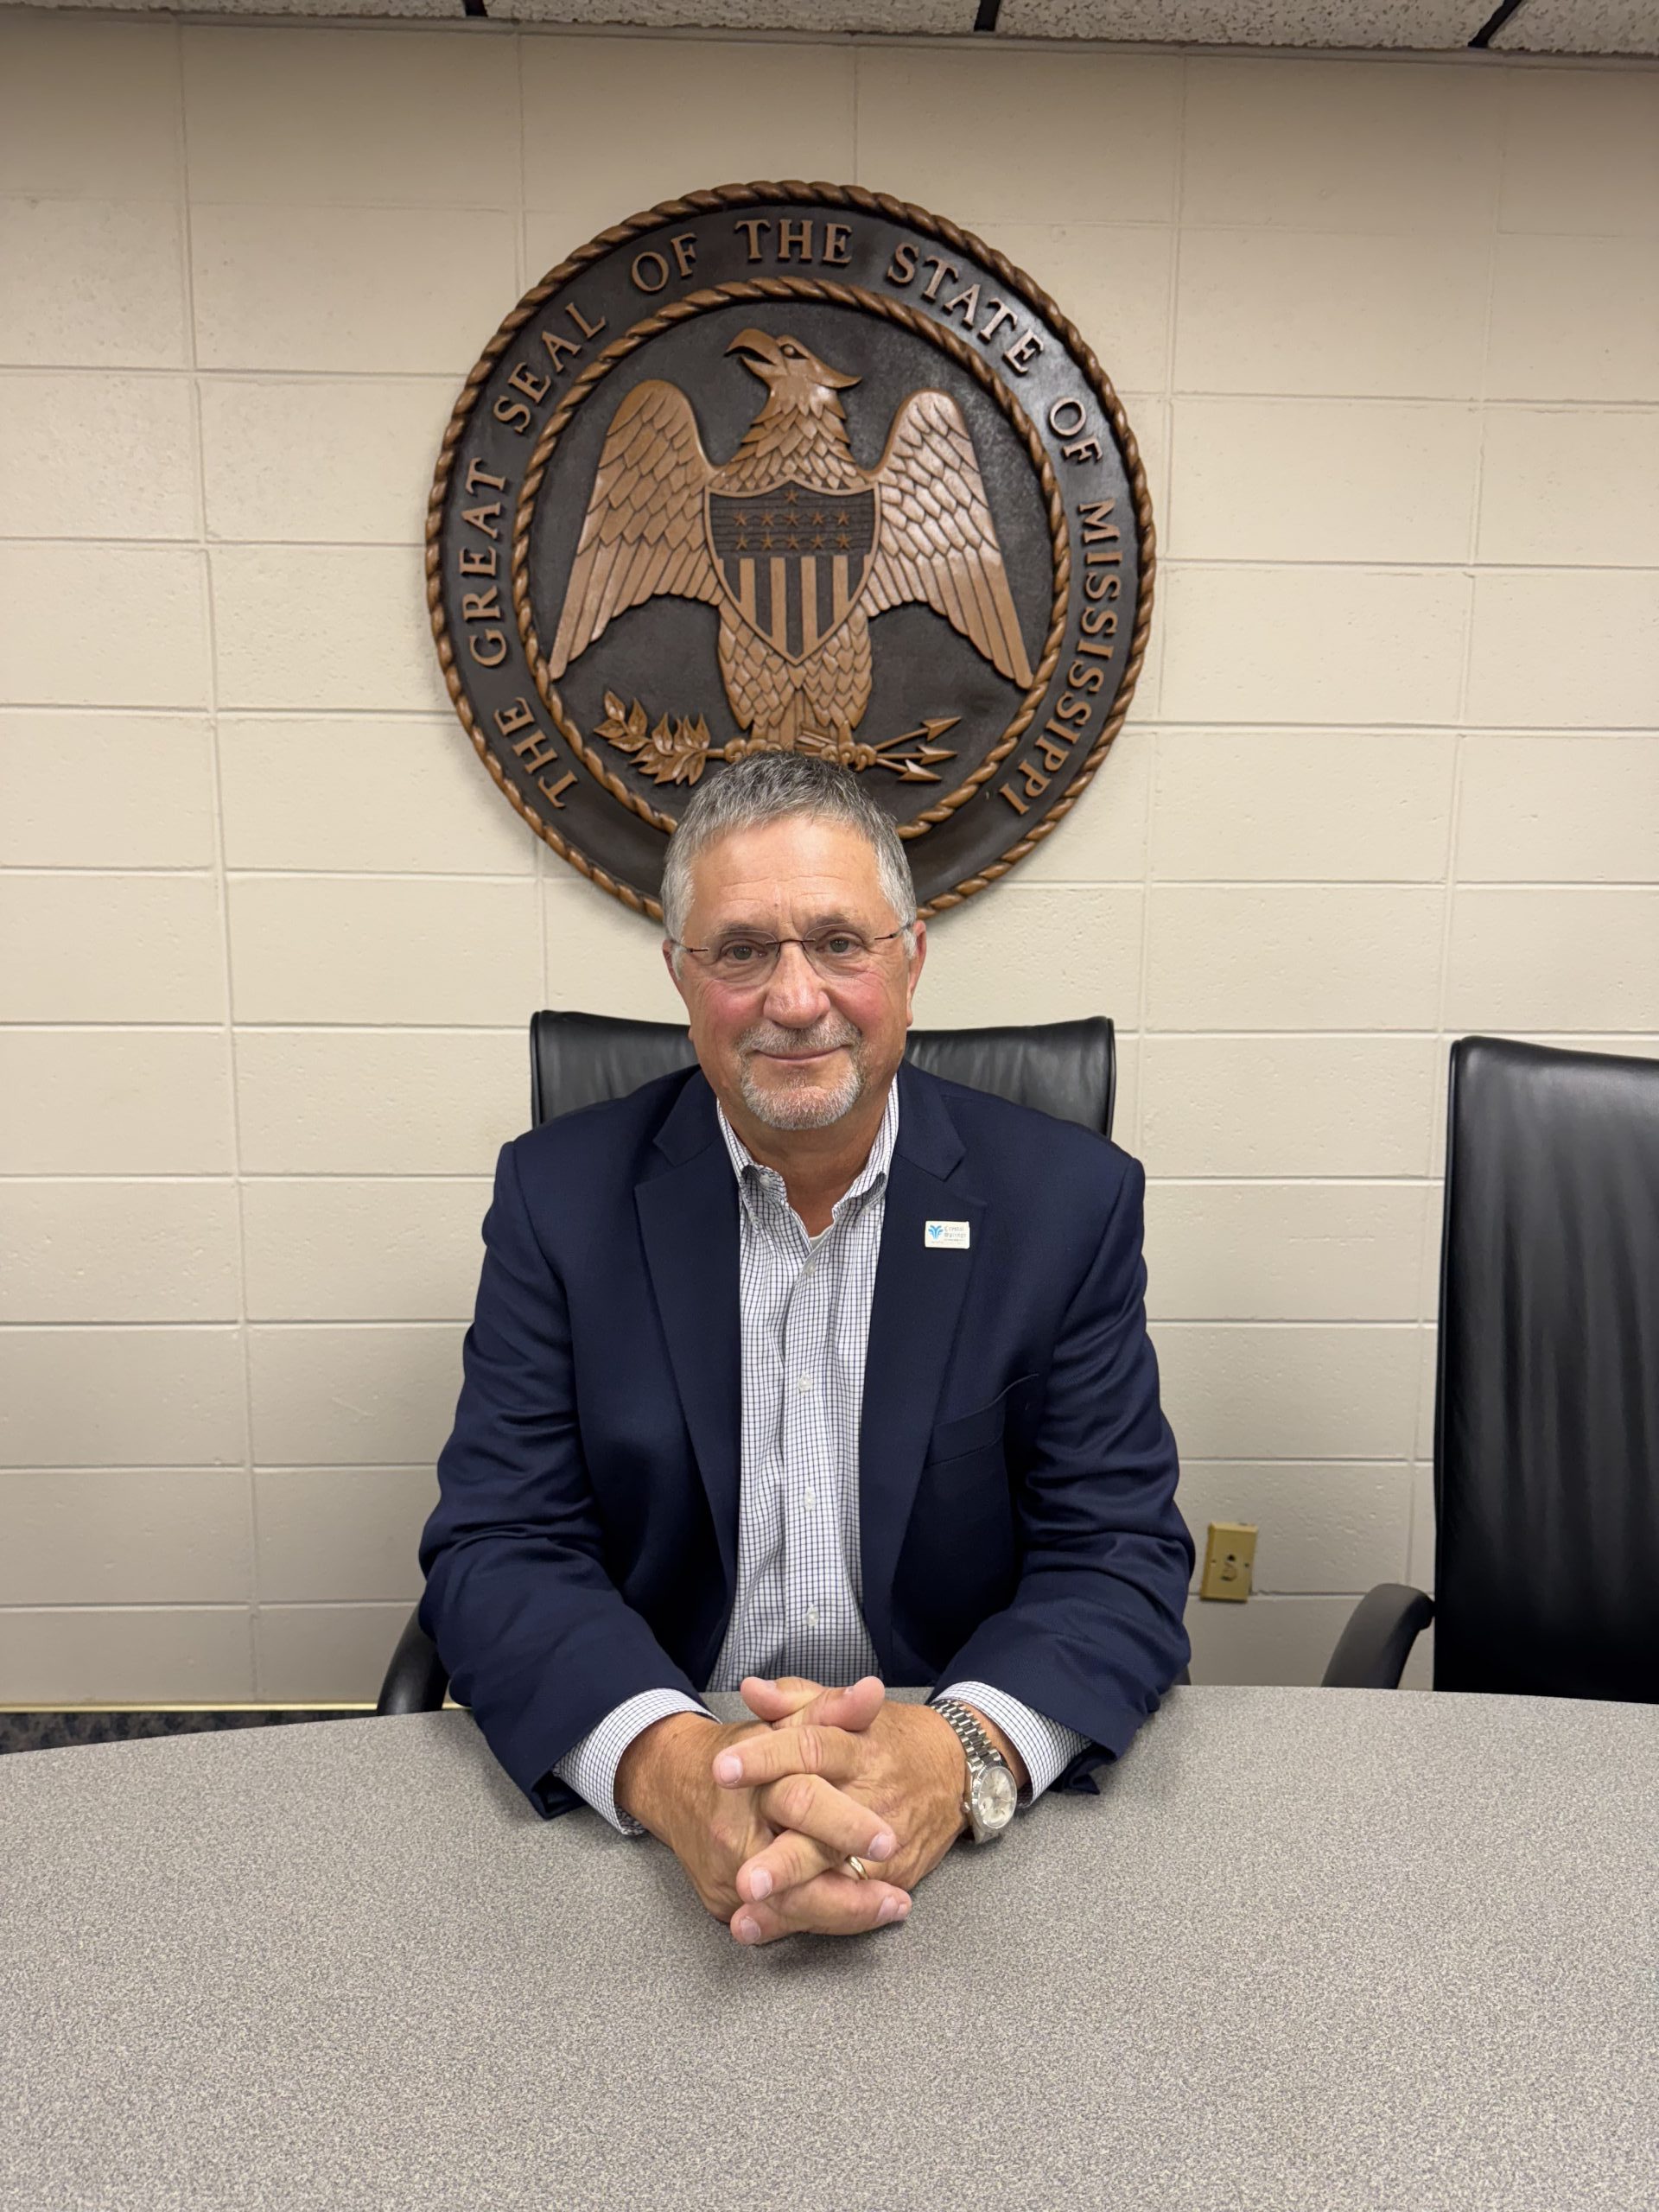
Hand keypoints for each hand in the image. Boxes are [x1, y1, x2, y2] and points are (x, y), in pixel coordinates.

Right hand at [614, 1692, 909, 1942]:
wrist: (673, 1781)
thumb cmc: (743, 1752)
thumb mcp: (786, 1722)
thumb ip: (831, 1709)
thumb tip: (872, 1692)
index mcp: (756, 1781)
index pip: (801, 1800)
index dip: (845, 1822)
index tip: (887, 1840)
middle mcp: (736, 1831)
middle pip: (794, 1861)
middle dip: (847, 1887)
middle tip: (895, 1895)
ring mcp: (726, 1872)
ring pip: (789, 1905)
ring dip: (845, 1911)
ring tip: (892, 1906)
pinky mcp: (725, 1903)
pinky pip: (776, 1920)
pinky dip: (819, 1920)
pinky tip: (860, 1917)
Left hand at [711, 1677, 978, 1944]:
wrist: (953, 1770)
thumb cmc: (885, 1738)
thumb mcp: (843, 1708)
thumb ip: (795, 1699)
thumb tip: (751, 1691)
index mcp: (854, 1746)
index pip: (809, 1748)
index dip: (765, 1757)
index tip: (722, 1769)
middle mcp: (869, 1795)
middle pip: (824, 1823)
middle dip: (785, 1856)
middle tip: (745, 1878)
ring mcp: (884, 1842)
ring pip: (835, 1873)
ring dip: (790, 1898)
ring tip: (747, 1913)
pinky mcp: (892, 1876)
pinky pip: (849, 1902)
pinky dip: (809, 1919)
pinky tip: (768, 1928)